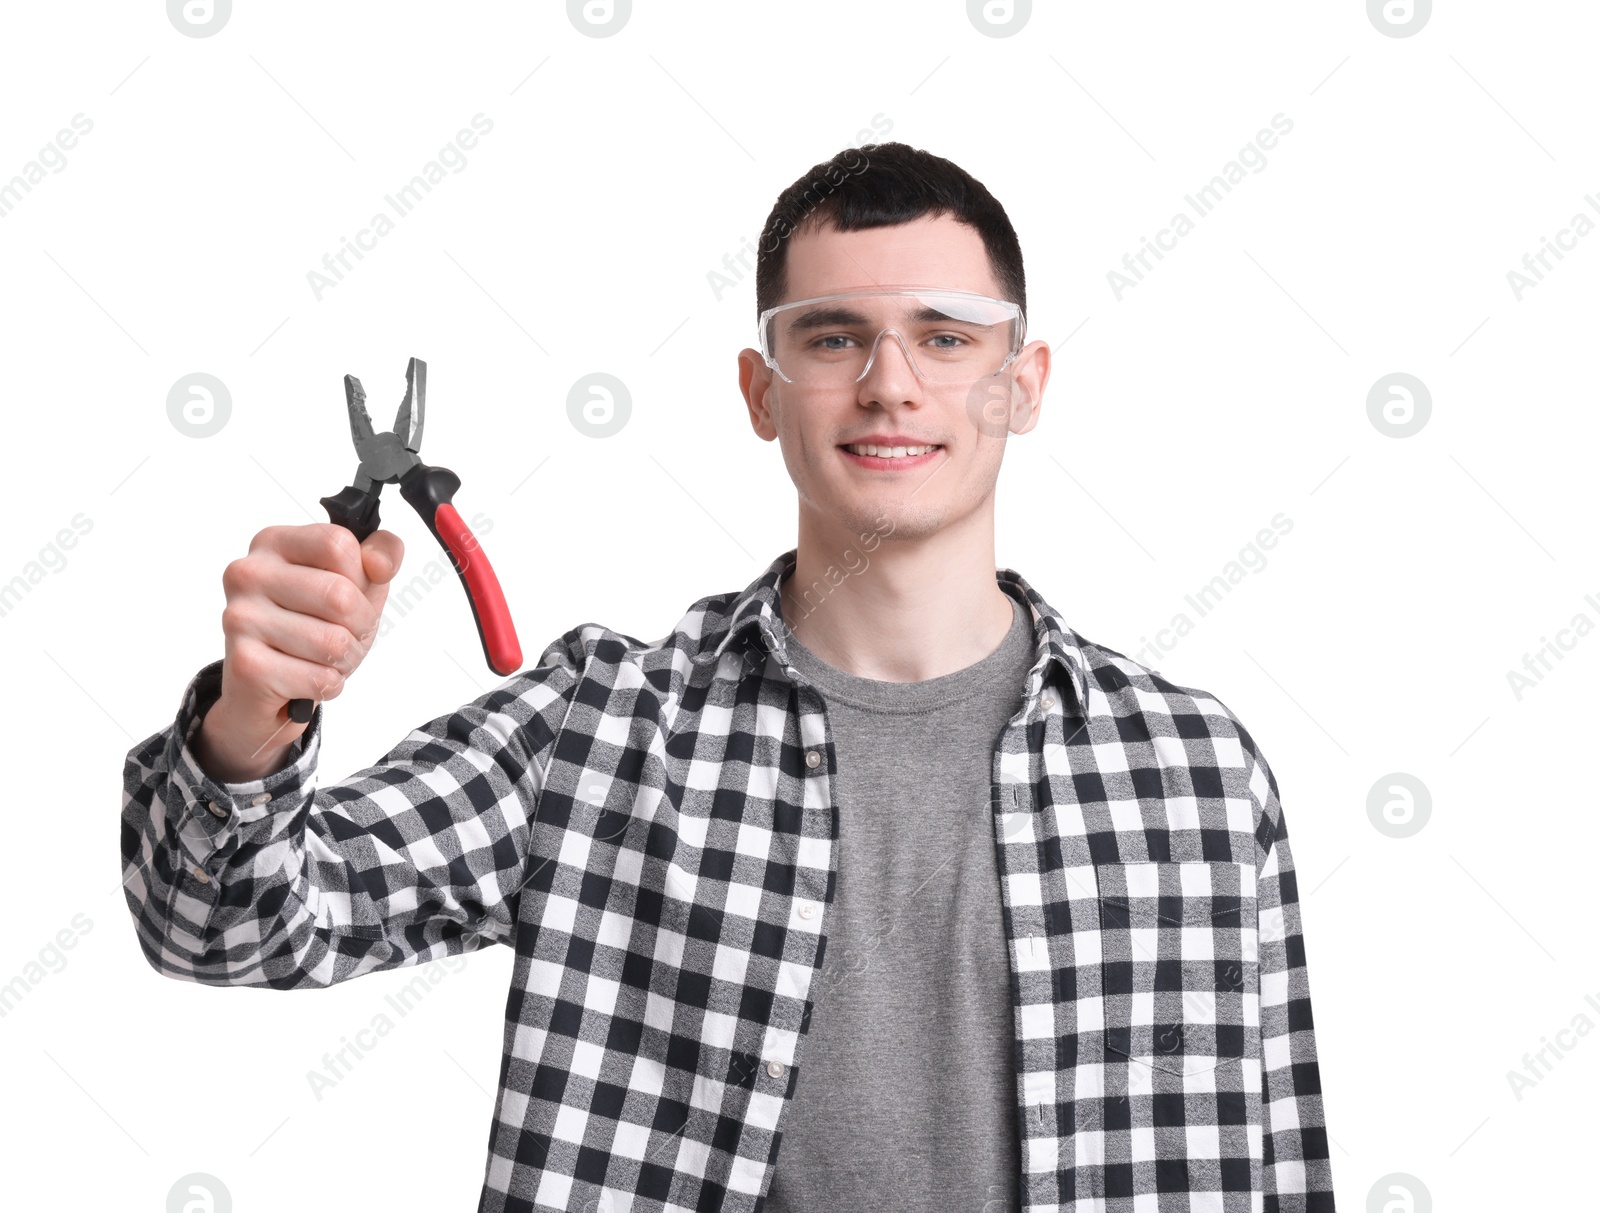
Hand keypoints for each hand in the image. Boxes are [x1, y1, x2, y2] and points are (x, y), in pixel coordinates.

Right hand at [194, 524, 403, 781]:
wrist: (266, 686)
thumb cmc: (313, 626)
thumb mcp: (358, 582)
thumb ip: (382, 553)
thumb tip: (379, 564)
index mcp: (273, 542)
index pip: (338, 545)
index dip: (362, 578)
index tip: (351, 593)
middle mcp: (247, 574)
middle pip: (340, 596)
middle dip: (360, 626)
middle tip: (344, 634)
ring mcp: (240, 619)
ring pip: (333, 643)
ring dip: (345, 659)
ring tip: (323, 658)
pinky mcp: (245, 665)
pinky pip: (321, 678)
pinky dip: (329, 685)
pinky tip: (306, 678)